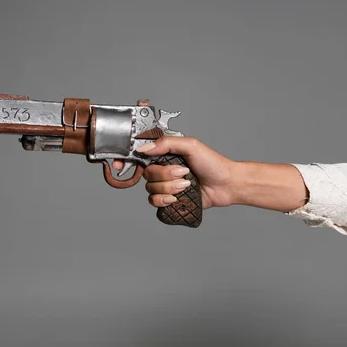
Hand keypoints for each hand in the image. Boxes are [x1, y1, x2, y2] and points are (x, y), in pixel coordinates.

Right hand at [115, 136, 307, 211]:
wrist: (226, 184)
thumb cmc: (212, 162)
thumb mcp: (190, 145)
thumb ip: (166, 143)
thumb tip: (144, 148)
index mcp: (164, 154)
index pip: (139, 155)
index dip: (127, 159)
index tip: (120, 163)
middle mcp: (162, 169)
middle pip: (146, 174)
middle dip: (165, 175)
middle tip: (183, 173)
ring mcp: (165, 185)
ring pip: (151, 189)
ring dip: (169, 188)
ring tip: (186, 185)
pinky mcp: (169, 200)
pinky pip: (154, 202)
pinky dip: (164, 200)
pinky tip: (176, 198)